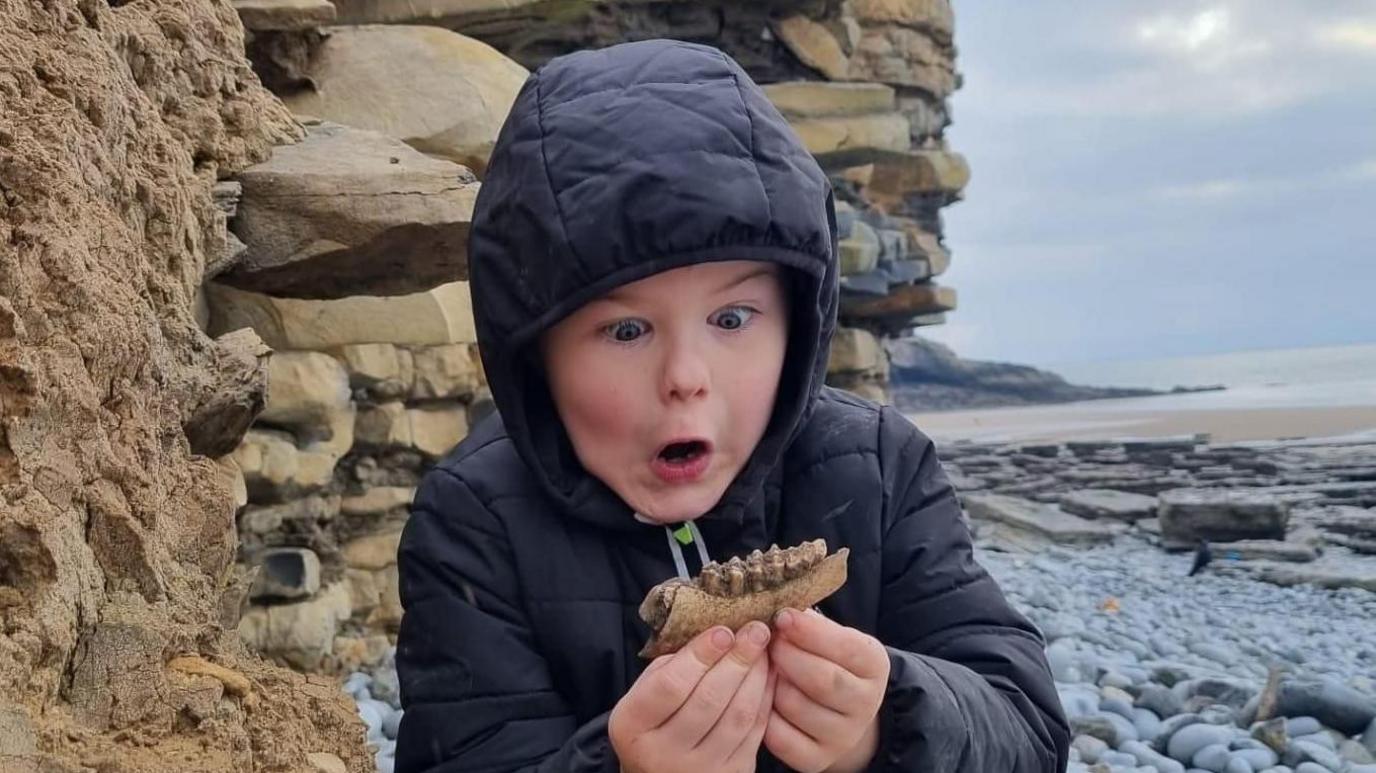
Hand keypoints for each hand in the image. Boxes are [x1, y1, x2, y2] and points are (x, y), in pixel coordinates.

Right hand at [611, 621, 775, 772]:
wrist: (659, 772)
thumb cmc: (653, 720)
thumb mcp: (646, 691)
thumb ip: (673, 665)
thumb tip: (720, 634)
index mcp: (633, 725)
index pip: (671, 685)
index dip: (700, 655)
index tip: (723, 631)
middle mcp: (662, 753)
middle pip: (708, 700)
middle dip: (737, 660)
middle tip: (756, 630)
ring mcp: (698, 770)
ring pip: (737, 717)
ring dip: (756, 677)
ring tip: (765, 648)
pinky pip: (755, 733)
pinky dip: (765, 699)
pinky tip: (769, 674)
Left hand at [764, 608, 889, 772]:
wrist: (841, 713)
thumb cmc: (828, 661)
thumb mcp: (832, 636)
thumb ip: (810, 624)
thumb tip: (779, 610)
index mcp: (874, 665)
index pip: (845, 647)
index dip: (809, 631)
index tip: (782, 616)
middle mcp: (865, 704)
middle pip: (822, 679)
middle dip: (787, 656)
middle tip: (766, 642)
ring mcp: (842, 736)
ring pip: (795, 706)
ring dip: (771, 682)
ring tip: (765, 667)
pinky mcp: (816, 759)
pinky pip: (779, 735)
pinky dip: (763, 713)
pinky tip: (762, 696)